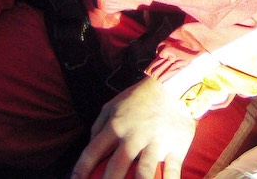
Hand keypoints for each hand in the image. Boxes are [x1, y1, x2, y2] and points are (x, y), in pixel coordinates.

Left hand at [71, 76, 195, 178]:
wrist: (174, 85)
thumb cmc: (139, 98)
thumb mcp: (112, 105)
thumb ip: (98, 127)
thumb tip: (90, 148)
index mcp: (116, 126)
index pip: (92, 153)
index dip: (80, 171)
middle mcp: (135, 136)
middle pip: (116, 167)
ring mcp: (157, 142)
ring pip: (144, 171)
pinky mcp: (176, 146)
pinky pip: (173, 169)